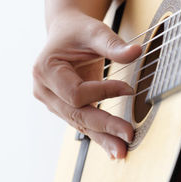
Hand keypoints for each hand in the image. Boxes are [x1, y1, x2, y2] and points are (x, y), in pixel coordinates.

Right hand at [33, 11, 141, 158]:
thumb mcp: (94, 31)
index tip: (129, 88)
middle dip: (105, 125)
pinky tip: (114, 149)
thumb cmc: (77, 31)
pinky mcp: (65, 109)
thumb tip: (136, 52)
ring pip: (80, 124)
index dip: (103, 92)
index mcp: (45, 70)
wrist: (66, 32)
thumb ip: (113, 44)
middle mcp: (44, 91)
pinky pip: (83, 124)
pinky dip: (100, 136)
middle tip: (129, 134)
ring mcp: (53, 103)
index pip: (75, 93)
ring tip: (122, 150)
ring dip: (103, 137)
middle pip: (76, 114)